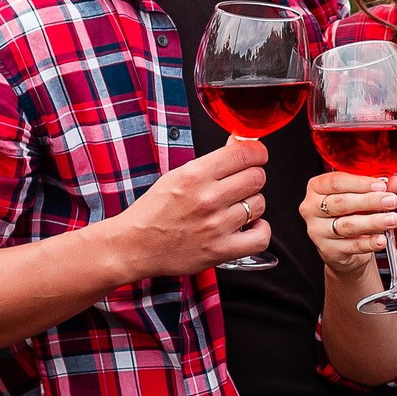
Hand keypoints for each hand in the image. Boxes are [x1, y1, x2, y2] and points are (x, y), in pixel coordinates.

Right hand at [109, 138, 271, 279]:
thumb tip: (240, 145)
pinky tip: (248, 227)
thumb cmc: (155, 211)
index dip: (257, 153)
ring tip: (235, 209)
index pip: (245, 153)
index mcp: (194, 174)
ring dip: (252, 205)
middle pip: (257, 177)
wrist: (135, 245)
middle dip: (252, 178)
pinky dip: (260, 230)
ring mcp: (216, 225)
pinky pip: (260, 237)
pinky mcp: (221, 250)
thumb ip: (212, 162)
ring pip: (259, 204)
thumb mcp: (178, 175)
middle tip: (241, 185)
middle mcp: (207, 198)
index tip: (257, 156)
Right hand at [301, 171, 396, 276]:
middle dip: (369, 201)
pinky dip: (369, 242)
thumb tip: (394, 182)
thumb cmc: (348, 214)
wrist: (342, 247)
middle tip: (390, 200)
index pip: (336, 181)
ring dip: (372, 222)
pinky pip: (351, 246)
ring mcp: (318, 231)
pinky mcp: (328, 250)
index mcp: (317, 188)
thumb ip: (377, 187)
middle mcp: (312, 208)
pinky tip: (381, 239)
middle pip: (341, 203)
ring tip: (391, 219)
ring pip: (347, 225)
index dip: (360, 183)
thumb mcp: (361, 195)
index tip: (381, 185)